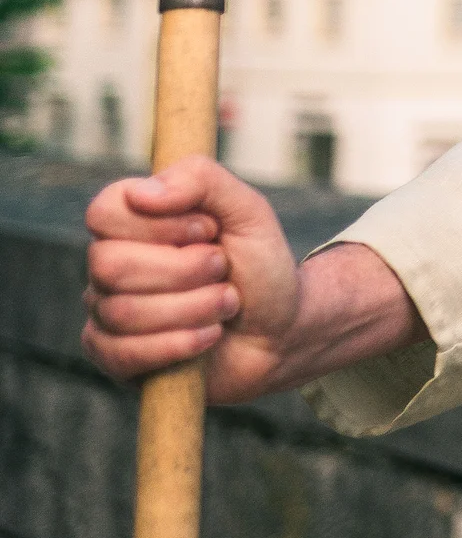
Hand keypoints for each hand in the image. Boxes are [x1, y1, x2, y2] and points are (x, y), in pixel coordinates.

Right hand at [83, 155, 299, 403]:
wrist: (280, 330)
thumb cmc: (259, 266)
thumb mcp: (248, 211)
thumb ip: (202, 180)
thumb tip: (142, 193)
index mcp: (134, 222)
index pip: (104, 212)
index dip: (159, 223)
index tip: (209, 229)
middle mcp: (110, 265)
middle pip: (110, 266)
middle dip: (185, 270)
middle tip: (223, 269)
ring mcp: (106, 311)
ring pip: (122, 312)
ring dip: (194, 308)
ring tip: (227, 302)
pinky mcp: (113, 357)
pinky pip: (123, 354)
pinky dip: (181, 343)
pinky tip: (209, 335)